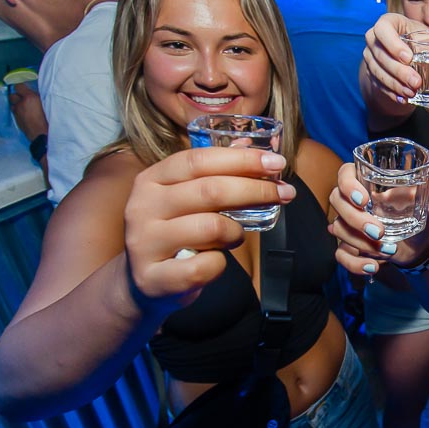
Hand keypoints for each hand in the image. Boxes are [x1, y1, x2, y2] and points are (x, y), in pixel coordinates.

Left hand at [9, 83, 47, 139]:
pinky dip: (18, 113)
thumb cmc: (49, 119)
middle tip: (24, 99)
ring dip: (17, 105)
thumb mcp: (48, 104)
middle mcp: (21, 104)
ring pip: (13, 105)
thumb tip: (37, 93)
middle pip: (12, 96)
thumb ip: (40, 97)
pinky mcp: (16, 121)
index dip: (21, 87)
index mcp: (30, 98)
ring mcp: (17, 112)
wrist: (43, 135)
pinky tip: (25, 116)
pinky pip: (15, 113)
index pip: (18, 86)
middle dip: (17, 96)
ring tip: (24, 108)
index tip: (26, 89)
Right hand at [123, 148, 293, 305]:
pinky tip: (215, 261)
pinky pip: (204, 267)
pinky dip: (220, 264)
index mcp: (151, 180)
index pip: (199, 160)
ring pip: (211, 228)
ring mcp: (145, 243)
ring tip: (236, 235)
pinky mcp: (154, 277)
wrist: (143, 282)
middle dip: (256, 190)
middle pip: (210, 191)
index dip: (242, 160)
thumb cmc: (174, 232)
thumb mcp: (185, 198)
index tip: (277, 163)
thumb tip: (249, 145)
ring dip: (236, 232)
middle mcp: (143, 207)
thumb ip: (214, 173)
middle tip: (285, 193)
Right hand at [328, 162, 428, 274]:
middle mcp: (355, 202)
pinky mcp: (351, 245)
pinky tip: (373, 267)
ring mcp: (349, 224)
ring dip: (361, 242)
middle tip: (380, 231)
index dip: (347, 184)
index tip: (364, 200)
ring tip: (389, 250)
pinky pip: (341, 254)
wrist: (421, 246)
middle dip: (355, 219)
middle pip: (337, 200)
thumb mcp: (428, 209)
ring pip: (338, 228)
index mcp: (370, 184)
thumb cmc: (419, 218)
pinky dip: (355, 263)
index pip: (345, 173)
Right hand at [363, 13, 428, 104]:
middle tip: (416, 82)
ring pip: (377, 71)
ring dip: (395, 84)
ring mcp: (370, 56)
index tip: (408, 58)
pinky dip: (391, 92)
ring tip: (412, 93)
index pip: (383, 29)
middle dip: (398, 71)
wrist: (402, 53)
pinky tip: (403, 98)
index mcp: (388, 23)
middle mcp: (374, 39)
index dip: (393, 43)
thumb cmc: (417, 41)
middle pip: (380, 55)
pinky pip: (378, 83)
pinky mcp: (371, 72)